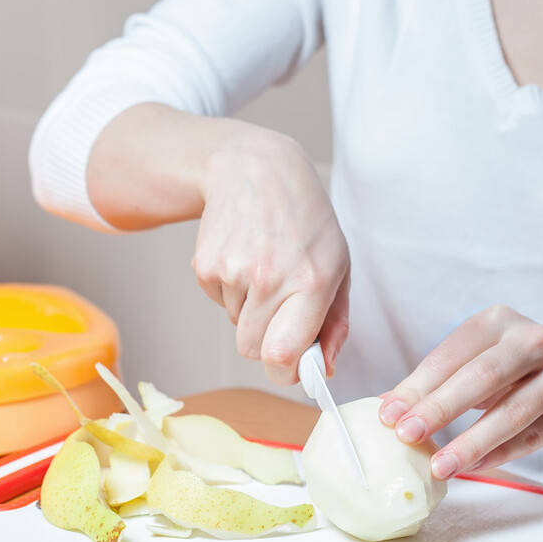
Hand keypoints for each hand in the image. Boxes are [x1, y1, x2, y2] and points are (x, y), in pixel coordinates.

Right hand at [192, 129, 349, 383]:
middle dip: (265, 342)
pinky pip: (218, 302)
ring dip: (249, 310)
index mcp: (311, 282)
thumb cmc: (304, 221)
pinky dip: (230, 291)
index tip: (290, 367)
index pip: (283, 355)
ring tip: (263, 267)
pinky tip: (243, 257)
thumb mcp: (338, 265)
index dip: (284, 372)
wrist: (254, 170)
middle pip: (253, 350)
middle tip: (279, 310)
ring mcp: (233, 272)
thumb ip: (335, 323)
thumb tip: (326, 370)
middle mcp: (269, 278)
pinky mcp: (205, 266)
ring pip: (236, 326)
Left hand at [378, 305, 542, 479]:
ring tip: (439, 466)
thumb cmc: (510, 368)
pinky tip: (472, 467)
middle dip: (440, 409)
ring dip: (470, 443)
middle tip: (407, 436)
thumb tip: (387, 408)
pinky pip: (533, 437)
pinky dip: (499, 454)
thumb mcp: (474, 358)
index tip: (388, 415)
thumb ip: (434, 380)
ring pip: (511, 413)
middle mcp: (536, 341)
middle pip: (483, 378)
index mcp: (499, 321)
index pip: (451, 355)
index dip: (418, 386)